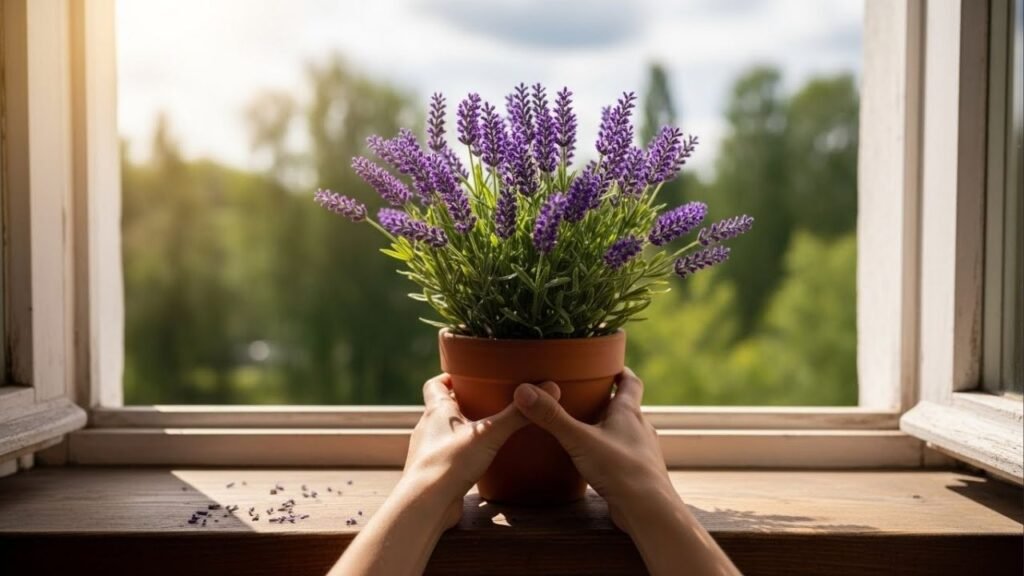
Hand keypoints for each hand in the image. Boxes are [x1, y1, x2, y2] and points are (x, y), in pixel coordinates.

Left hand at [400, 373, 530, 528]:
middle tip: (486, 401)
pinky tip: (481, 460)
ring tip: (488, 431)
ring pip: (446, 434)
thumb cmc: (450, 463)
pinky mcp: (436, 474)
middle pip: (442, 409)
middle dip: (462, 403)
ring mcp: (430, 452)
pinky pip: (450, 457)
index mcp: (437, 411)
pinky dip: (463, 454)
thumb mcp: (490, 434)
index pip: (435, 385)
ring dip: (463, 431)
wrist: (427, 504)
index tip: (466, 376)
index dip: (449, 378)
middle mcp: (428, 428)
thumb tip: (548, 388)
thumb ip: (517, 413)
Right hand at [511, 367, 671, 532]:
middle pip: (626, 406)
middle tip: (584, 393)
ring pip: (624, 431)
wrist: (648, 510)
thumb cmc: (620, 469)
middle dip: (607, 398)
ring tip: (584, 426)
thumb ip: (552, 417)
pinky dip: (608, 451)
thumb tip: (524, 391)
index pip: (630, 381)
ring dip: (607, 427)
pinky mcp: (637, 473)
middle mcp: (640, 428)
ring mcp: (641, 452)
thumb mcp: (579, 439)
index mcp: (629, 412)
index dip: (620, 370)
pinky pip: (621, 455)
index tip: (607, 363)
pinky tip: (592, 460)